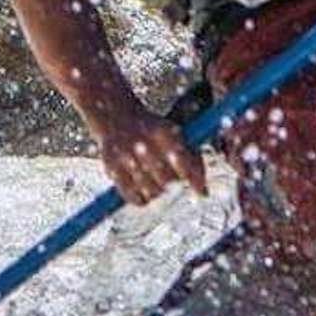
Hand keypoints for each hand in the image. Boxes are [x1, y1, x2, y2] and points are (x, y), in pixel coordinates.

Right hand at [89, 99, 205, 204]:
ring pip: (152, 191)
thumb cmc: (154, 130)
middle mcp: (143, 145)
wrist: (115, 116)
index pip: (184, 162)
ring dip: (158, 191)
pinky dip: (141, 199)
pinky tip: (144, 192)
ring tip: (155, 181)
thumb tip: (203, 192)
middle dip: (173, 183)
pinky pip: (133, 196)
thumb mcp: (175, 133)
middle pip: (167, 180)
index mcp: (163, 132)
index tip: (200, 193)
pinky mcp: (112, 169)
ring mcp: (126, 158)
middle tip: (169, 178)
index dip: (194, 180)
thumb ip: (193, 159)